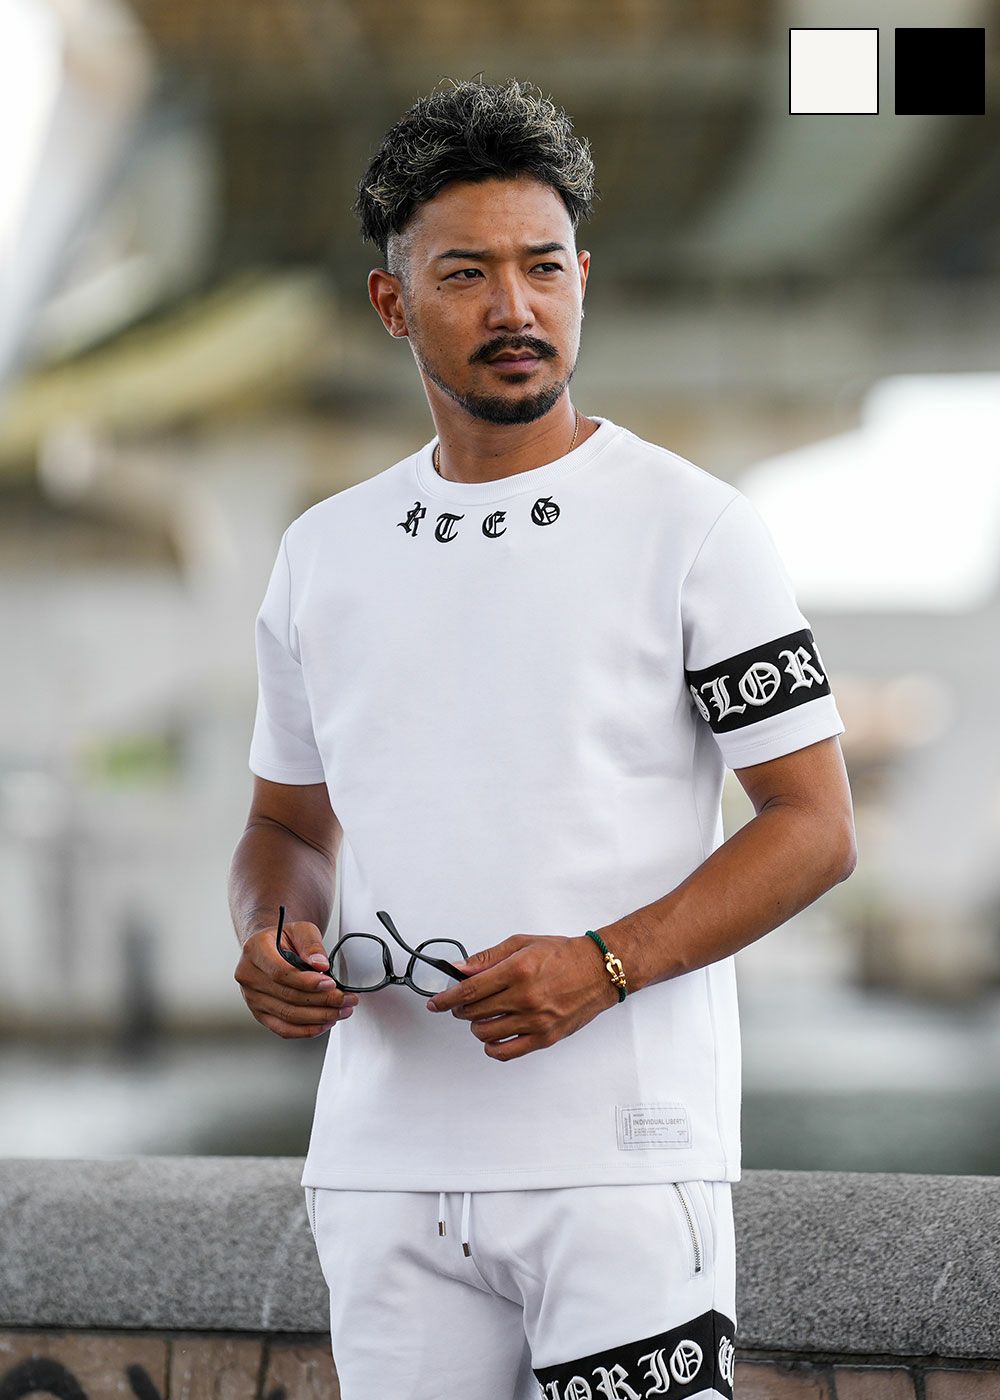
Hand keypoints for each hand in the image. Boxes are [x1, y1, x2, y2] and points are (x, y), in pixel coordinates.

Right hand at [234, 919, 359, 1037]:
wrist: (270, 948)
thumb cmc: (285, 938)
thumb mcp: (301, 930)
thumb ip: (311, 944)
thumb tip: (321, 965)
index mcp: (255, 951)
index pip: (280, 972)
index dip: (307, 982)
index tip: (330, 983)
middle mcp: (248, 976)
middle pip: (287, 996)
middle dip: (322, 1000)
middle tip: (345, 999)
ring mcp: (252, 998)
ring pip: (288, 1015)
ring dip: (319, 1017)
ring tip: (341, 1011)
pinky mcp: (260, 1014)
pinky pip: (283, 1029)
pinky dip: (306, 1030)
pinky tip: (325, 1023)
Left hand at [425, 933, 618, 1060]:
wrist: (599, 971)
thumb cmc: (564, 955)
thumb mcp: (523, 944)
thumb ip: (488, 958)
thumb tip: (460, 969)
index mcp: (517, 971)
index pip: (469, 990)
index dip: (447, 998)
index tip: (436, 1003)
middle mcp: (525, 997)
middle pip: (474, 1012)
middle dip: (462, 1009)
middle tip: (463, 1004)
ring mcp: (535, 1021)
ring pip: (486, 1033)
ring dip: (477, 1026)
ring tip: (483, 1016)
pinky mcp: (545, 1038)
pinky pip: (506, 1052)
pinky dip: (493, 1047)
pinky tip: (494, 1036)